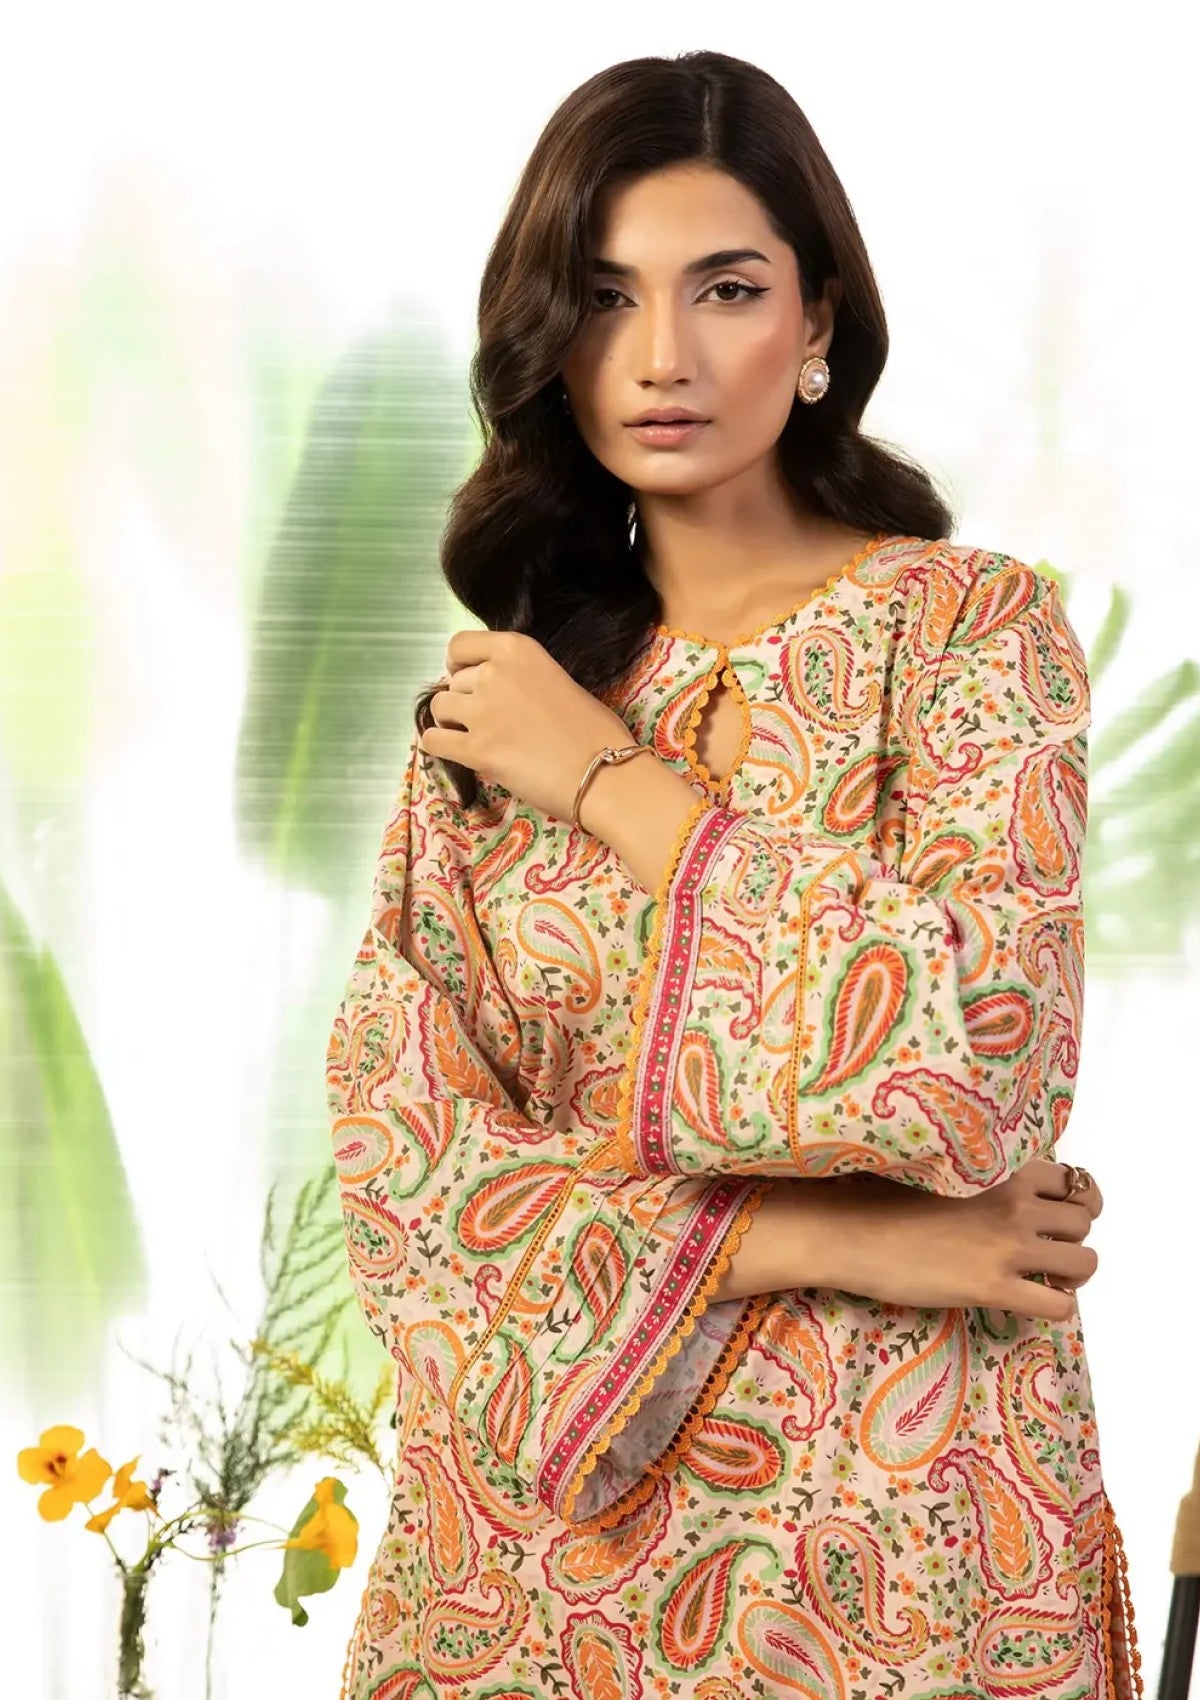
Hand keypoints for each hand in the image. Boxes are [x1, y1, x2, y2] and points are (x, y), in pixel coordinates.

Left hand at [420, 630, 634, 822]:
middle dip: (465, 700)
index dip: (458, 664)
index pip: (460, 644)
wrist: (605, 772)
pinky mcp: (476, 750)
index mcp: (517, 650)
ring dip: (450, 722)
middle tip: (487, 722)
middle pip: (453, 681)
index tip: (465, 679)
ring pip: (438, 709)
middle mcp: (494, 674)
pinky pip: (433, 741)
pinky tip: (453, 752)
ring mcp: (482, 712)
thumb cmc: (596, 730)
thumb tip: (499, 694)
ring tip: (472, 738)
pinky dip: (438, 746)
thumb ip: (523, 679)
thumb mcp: (558, 679)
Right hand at [824, 1157, 1102, 1323]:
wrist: (850, 1230)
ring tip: (1040, 1279)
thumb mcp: (945, 1170)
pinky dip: (1053, 1307)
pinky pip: (1059, 1306)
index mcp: (1003, 1168)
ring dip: (1069, 1275)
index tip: (1052, 1218)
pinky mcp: (993, 1287)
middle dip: (1069, 1239)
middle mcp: (1015, 1202)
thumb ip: (987, 1176)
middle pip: (1084, 1221)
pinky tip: (1026, 1301)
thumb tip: (1014, 1193)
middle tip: (1042, 1253)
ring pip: (1084, 1262)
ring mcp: (1007, 1246)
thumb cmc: (884, 1198)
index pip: (1074, 1181)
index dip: (1071, 1203)